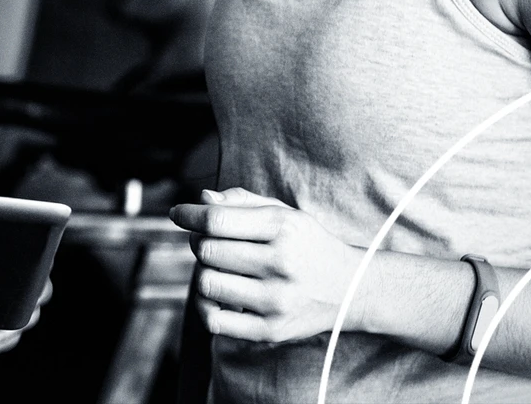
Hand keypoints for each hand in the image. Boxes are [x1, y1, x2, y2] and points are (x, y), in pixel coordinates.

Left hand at [169, 188, 361, 343]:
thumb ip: (242, 202)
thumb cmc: (307, 246)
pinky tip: (217, 295)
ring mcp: (276, 300)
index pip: (217, 220)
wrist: (351, 289)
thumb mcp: (284, 214)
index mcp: (283, 228)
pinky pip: (214, 320)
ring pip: (206, 283)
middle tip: (208, 242)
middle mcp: (281, 263)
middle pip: (207, 250)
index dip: (188, 215)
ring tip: (219, 268)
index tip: (179, 213)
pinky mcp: (270, 330)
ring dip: (203, 272)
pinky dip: (205, 305)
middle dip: (199, 242)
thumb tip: (202, 200)